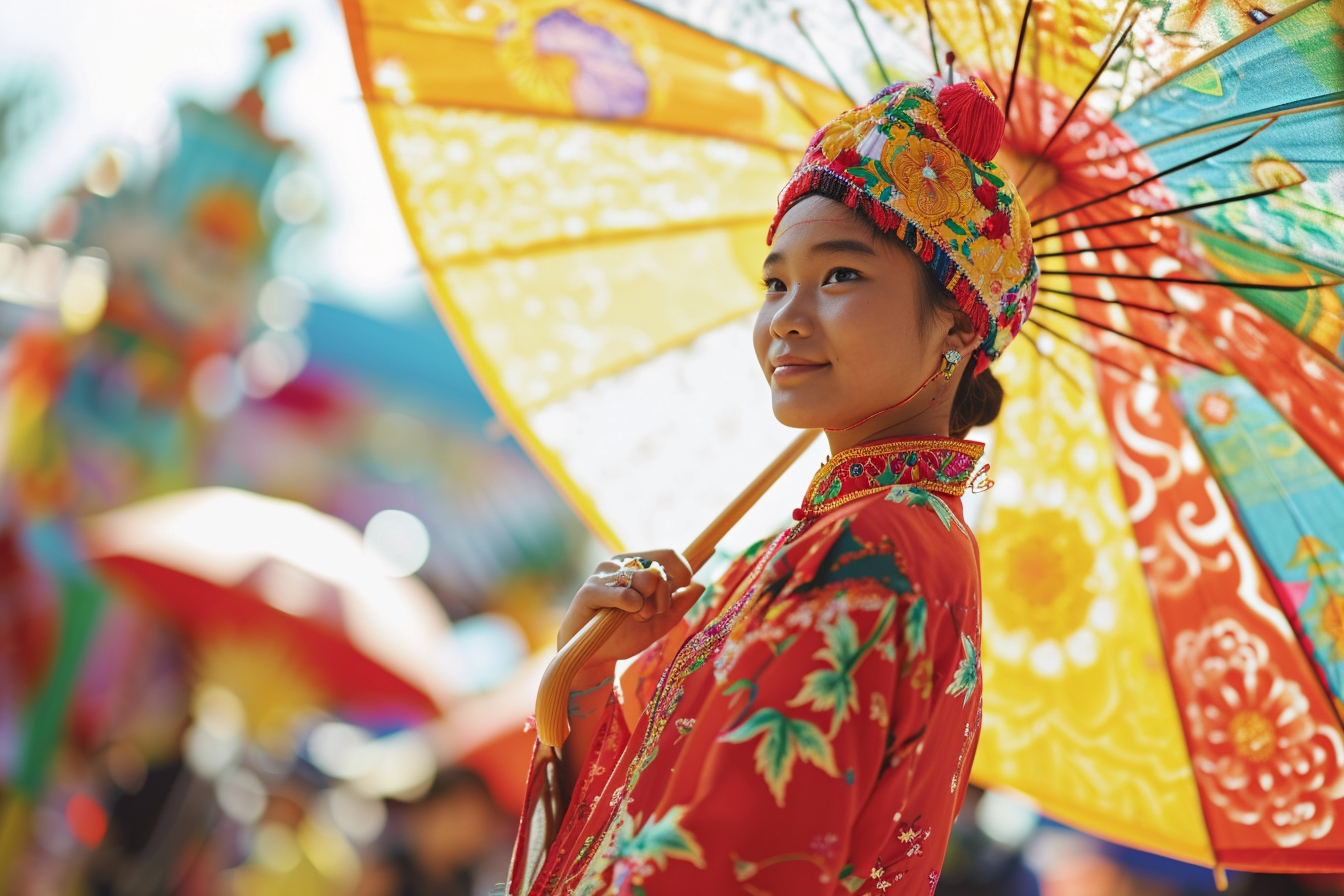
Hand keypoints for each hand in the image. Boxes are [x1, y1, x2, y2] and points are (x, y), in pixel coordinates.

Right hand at [556, 549, 705, 669]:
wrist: (593, 656)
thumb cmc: (623, 636)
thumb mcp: (658, 623)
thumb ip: (679, 605)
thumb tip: (700, 585)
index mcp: (637, 566)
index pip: (669, 555)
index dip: (682, 574)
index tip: (674, 597)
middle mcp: (621, 564)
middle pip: (661, 569)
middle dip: (664, 599)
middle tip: (649, 615)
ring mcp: (604, 574)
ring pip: (646, 579)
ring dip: (648, 607)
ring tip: (635, 617)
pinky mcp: (590, 589)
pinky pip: (625, 594)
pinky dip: (631, 607)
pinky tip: (622, 617)